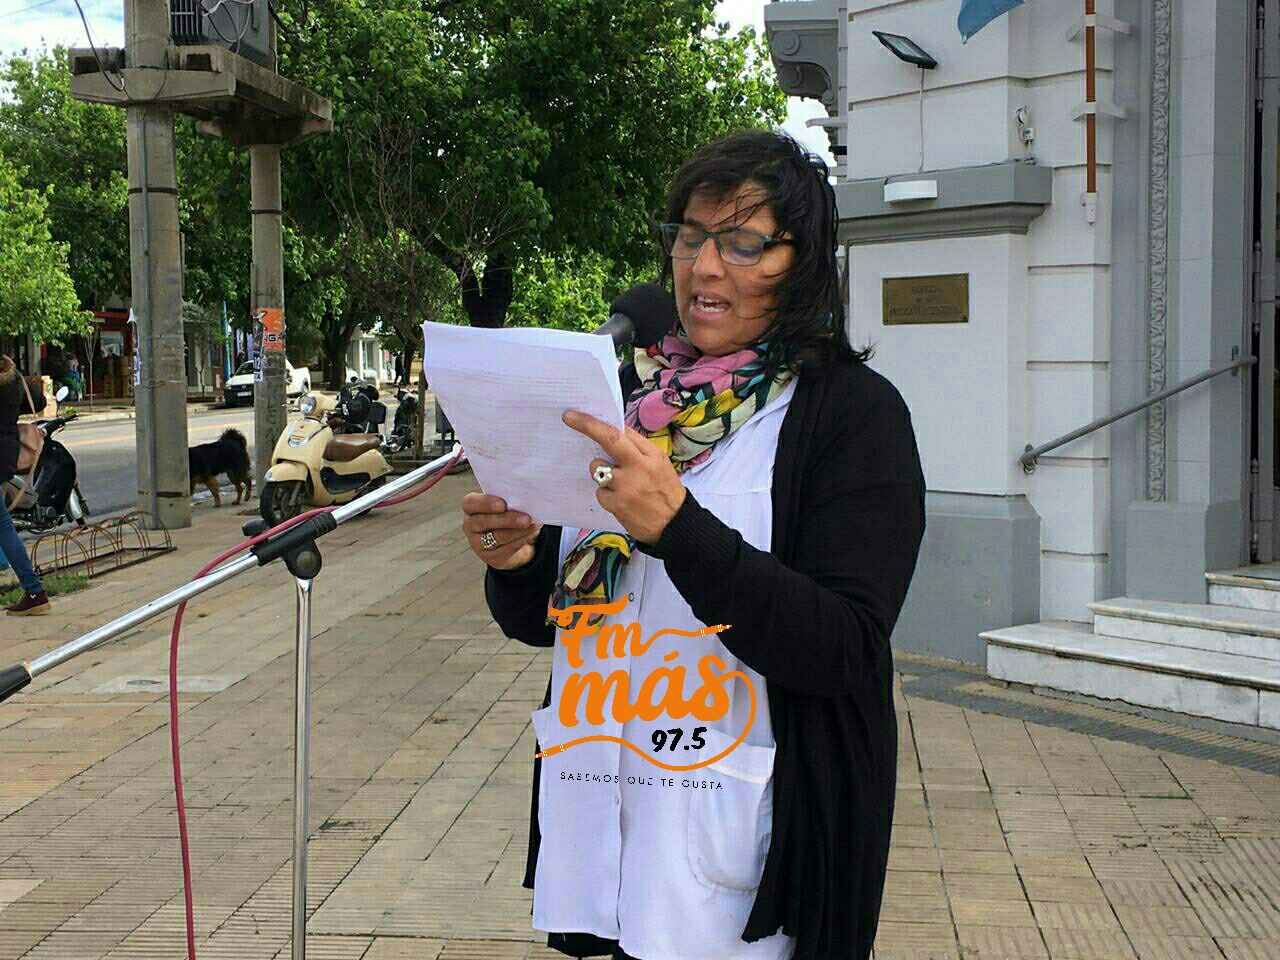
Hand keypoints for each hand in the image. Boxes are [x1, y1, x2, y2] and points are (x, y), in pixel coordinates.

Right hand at [462, 493, 542, 569]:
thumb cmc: (508, 514)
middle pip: (483, 522)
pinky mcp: (490, 557)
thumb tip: (525, 501)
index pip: (470, 503)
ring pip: (497, 536)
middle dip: (507, 520)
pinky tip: (533, 532)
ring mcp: (477, 543)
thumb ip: (509, 501)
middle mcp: (470, 525)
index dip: (485, 503)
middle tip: (527, 518)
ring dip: (518, 531)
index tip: (503, 504)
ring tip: (534, 524)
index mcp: (471, 507)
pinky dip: (522, 539)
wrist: (513, 539)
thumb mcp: (506, 505)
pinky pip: (506, 548)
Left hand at [562, 410, 685, 543]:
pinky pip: (599, 492)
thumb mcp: (660, 464)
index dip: (598, 422)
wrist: (675, 525)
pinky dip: (606, 495)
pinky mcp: (617, 504)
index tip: (578, 415)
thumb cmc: (666, 491)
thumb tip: (614, 433)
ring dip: (601, 473)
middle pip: (609, 439)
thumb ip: (638, 449)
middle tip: (569, 417)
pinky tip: (621, 500)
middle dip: (587, 426)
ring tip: (620, 484)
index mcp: (651, 455)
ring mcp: (627, 486)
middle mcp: (639, 466)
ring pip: (597, 468)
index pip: (622, 431)